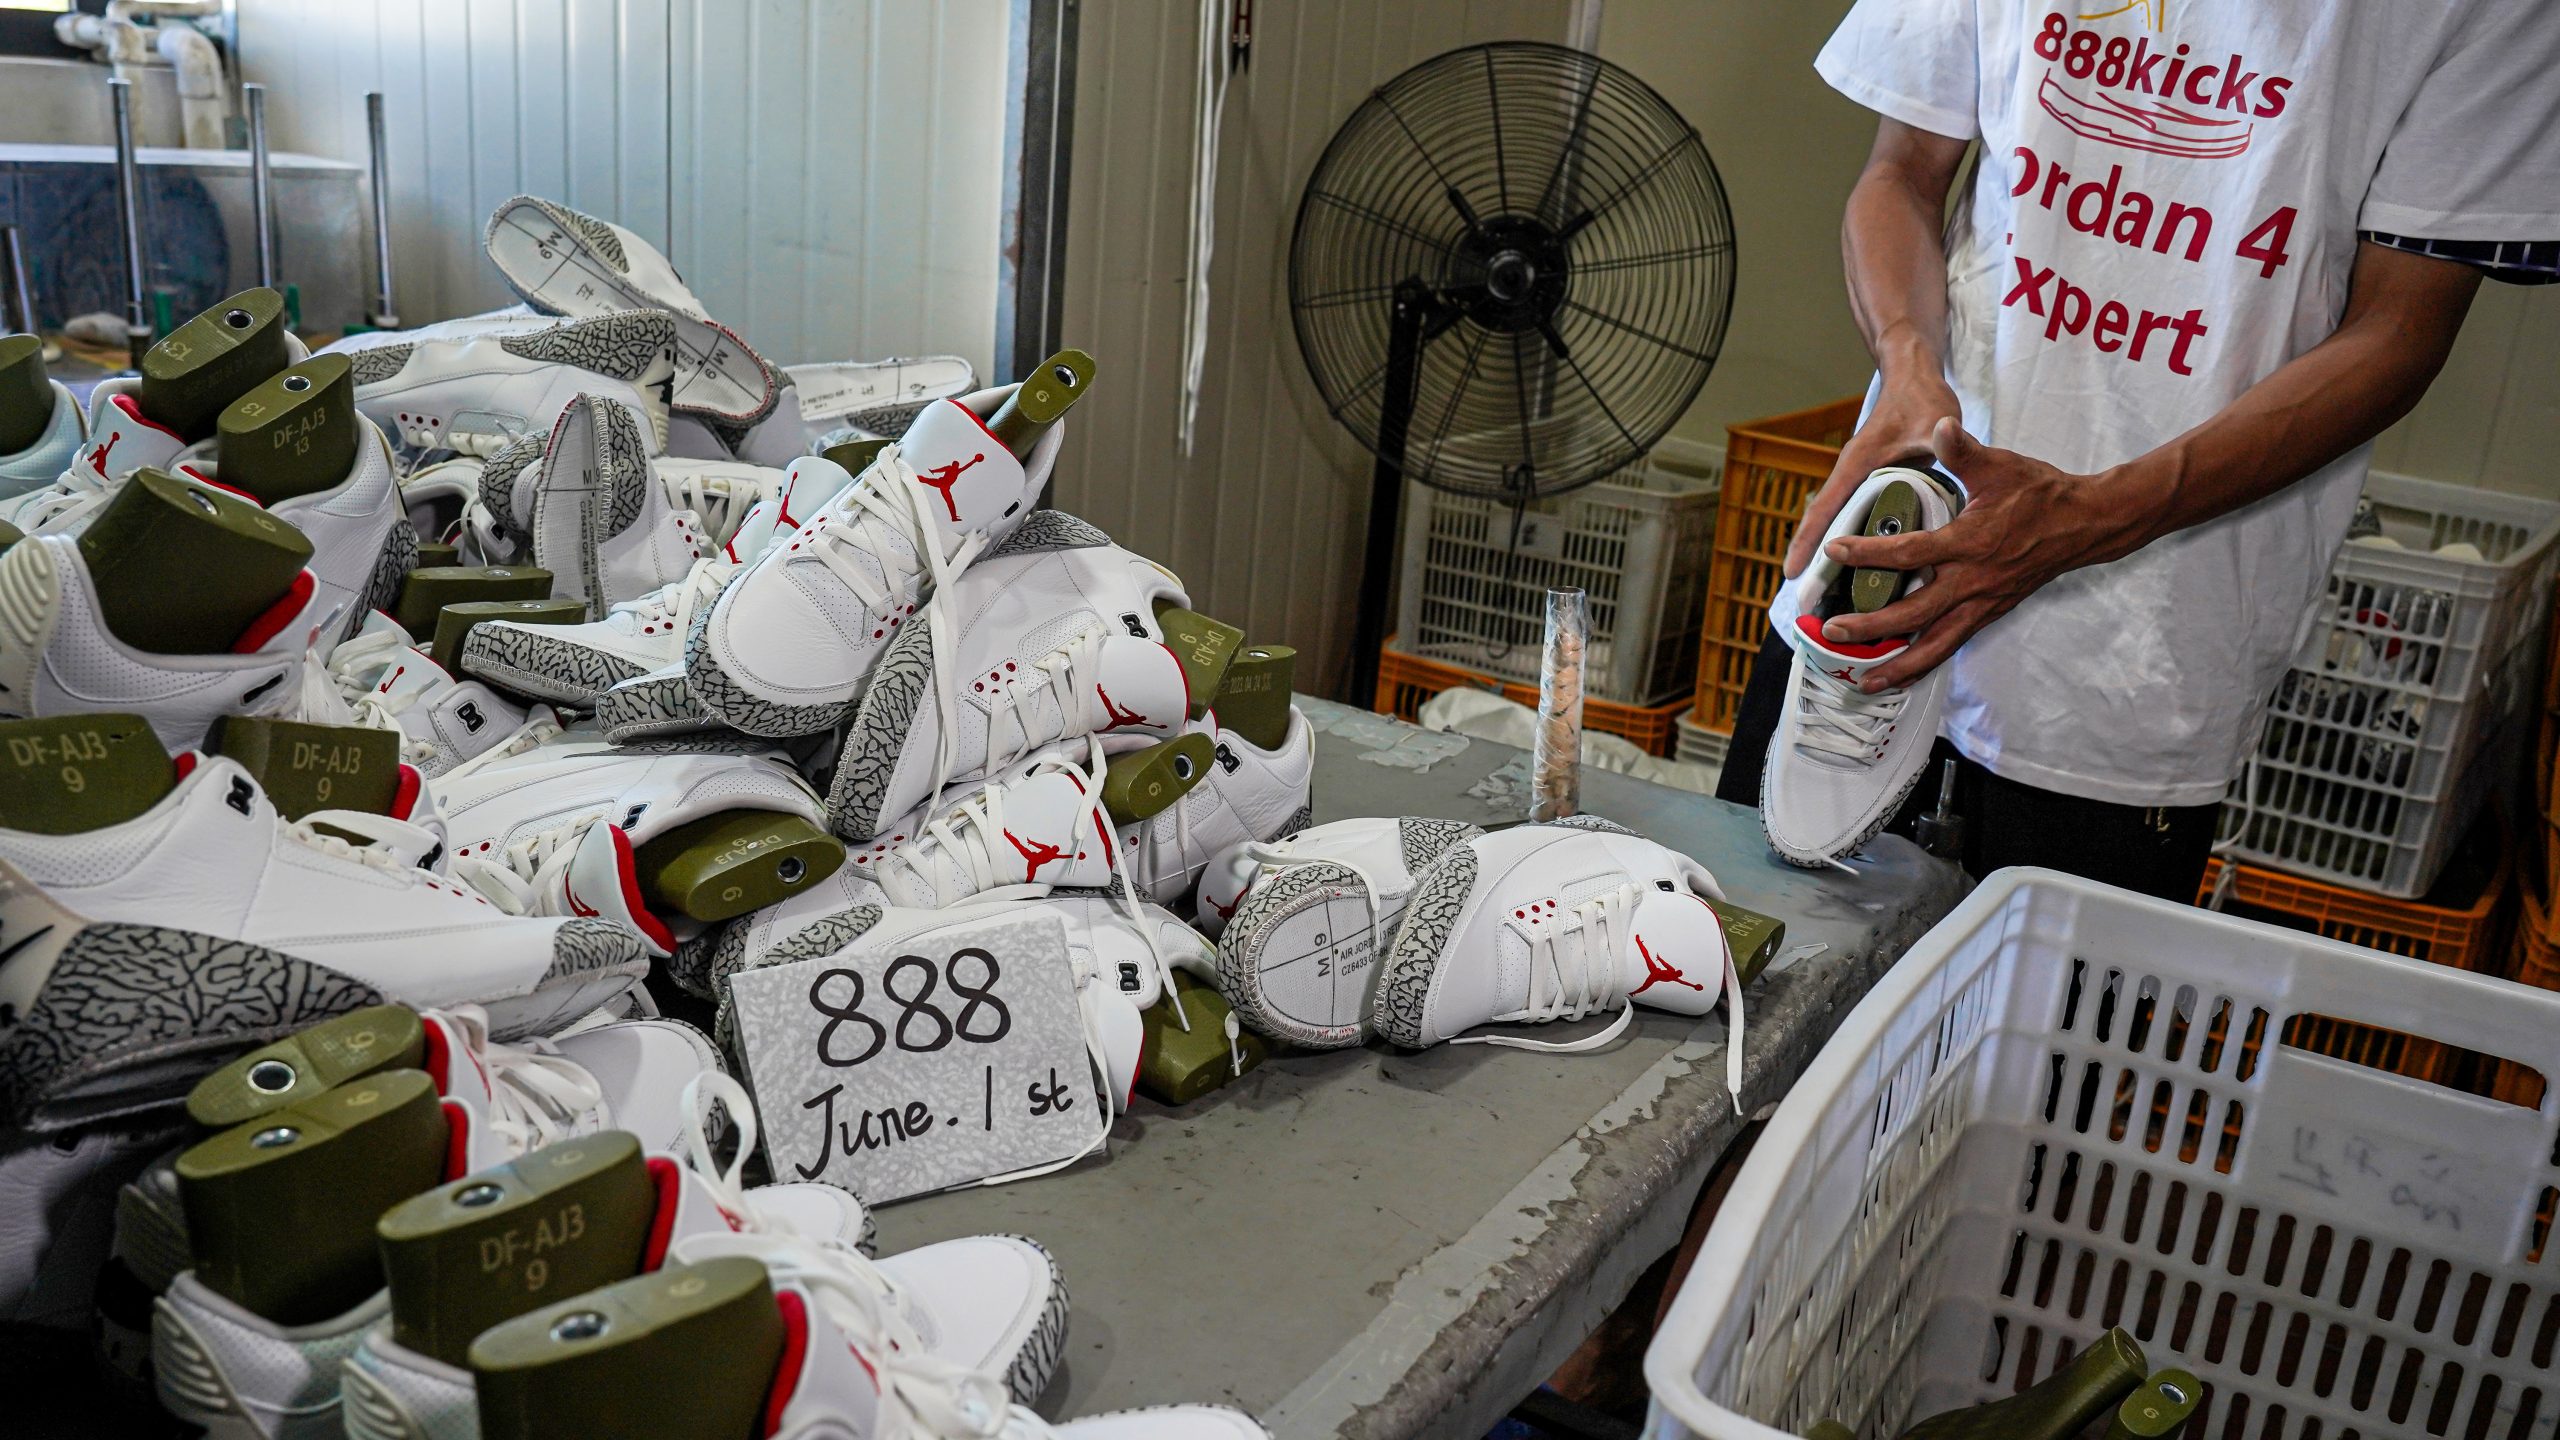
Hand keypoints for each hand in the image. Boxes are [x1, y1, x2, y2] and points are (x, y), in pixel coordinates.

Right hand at [1782, 369, 1960, 578]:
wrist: (1913, 378)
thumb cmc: (1921, 398)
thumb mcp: (1932, 420)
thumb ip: (1939, 434)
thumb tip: (1945, 434)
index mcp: (1858, 465)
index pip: (1826, 507)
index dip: (1808, 540)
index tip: (1791, 572)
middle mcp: (1852, 477)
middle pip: (1824, 525)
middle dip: (1812, 561)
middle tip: (1804, 602)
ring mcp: (1860, 482)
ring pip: (1838, 525)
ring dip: (1831, 557)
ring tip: (1828, 598)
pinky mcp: (1872, 485)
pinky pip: (1854, 520)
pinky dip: (1853, 546)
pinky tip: (1862, 573)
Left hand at [1816, 419, 2155, 691]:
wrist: (2085, 523)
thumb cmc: (2040, 494)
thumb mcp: (1999, 466)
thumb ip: (1963, 450)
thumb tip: (1941, 425)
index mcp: (1971, 543)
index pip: (1910, 552)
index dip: (1869, 553)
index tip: (1834, 550)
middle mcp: (1974, 581)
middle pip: (1915, 613)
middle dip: (1872, 625)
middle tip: (1832, 630)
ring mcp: (1983, 603)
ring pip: (1936, 643)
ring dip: (1900, 664)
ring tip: (1865, 681)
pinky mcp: (1990, 613)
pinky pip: (1952, 645)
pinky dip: (1926, 663)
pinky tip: (1903, 675)